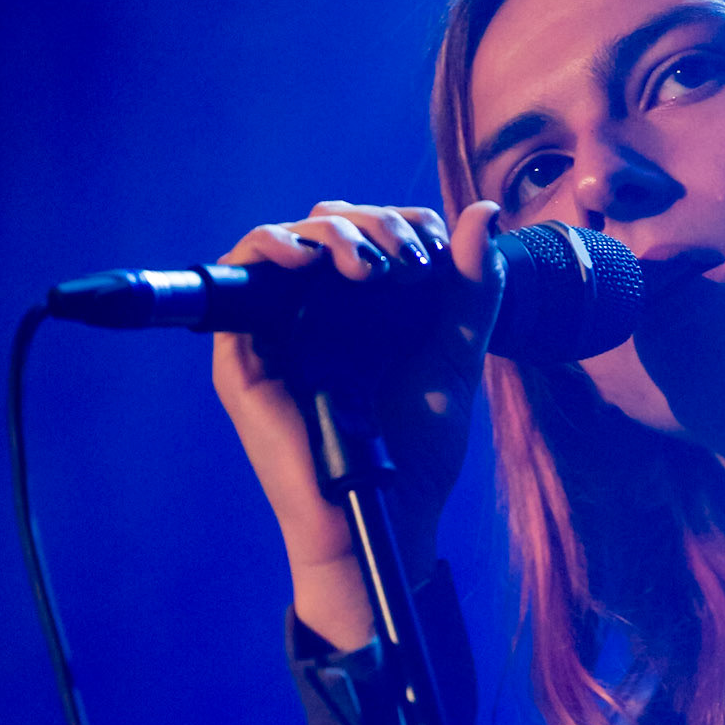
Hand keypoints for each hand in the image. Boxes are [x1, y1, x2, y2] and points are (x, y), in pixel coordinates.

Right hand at [212, 197, 501, 647]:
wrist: (386, 513)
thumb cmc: (418, 451)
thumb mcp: (455, 357)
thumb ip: (470, 288)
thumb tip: (483, 211)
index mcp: (370, 308)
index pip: (377, 231)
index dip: (406, 224)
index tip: (439, 252)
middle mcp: (323, 310)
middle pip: (333, 225)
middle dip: (376, 227)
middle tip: (410, 262)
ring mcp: (282, 327)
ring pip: (293, 239)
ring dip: (335, 233)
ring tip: (371, 266)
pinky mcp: (246, 351)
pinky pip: (242, 272)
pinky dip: (271, 247)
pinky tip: (307, 257)